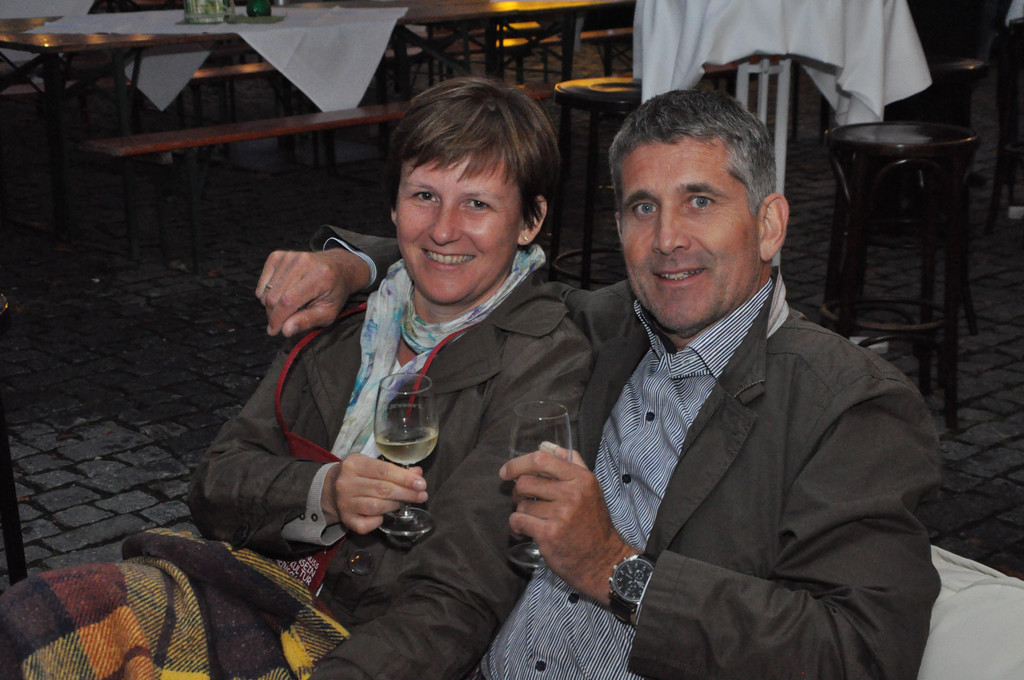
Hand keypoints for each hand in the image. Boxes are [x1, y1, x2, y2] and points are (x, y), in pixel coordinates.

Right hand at [256, 249, 369, 336]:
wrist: (338, 267)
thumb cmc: (334, 293)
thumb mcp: (328, 312)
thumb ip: (307, 321)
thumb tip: (285, 331)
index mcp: (319, 276)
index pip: (288, 301)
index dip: (278, 319)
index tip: (274, 331)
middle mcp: (303, 262)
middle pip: (274, 297)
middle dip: (274, 315)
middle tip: (282, 323)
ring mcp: (289, 257)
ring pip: (267, 291)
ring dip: (271, 306)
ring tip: (286, 308)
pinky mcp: (279, 256)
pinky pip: (263, 282)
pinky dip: (267, 293)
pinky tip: (281, 295)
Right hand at [322, 454, 427, 533]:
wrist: (329, 489)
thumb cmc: (357, 475)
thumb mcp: (373, 466)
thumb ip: (395, 469)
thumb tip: (418, 475)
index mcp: (354, 464)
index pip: (384, 471)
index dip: (405, 478)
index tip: (422, 484)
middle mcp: (346, 483)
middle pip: (383, 489)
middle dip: (406, 493)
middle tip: (422, 496)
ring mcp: (344, 502)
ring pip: (376, 506)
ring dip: (394, 505)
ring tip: (402, 503)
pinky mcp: (345, 519)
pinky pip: (366, 524)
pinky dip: (378, 521)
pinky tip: (383, 516)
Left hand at [500, 446, 634, 602]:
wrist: (603, 560)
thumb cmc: (593, 523)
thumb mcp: (591, 488)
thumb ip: (572, 463)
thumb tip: (547, 445)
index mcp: (581, 478)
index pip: (542, 460)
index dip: (518, 463)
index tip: (506, 472)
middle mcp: (572, 493)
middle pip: (525, 482)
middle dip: (517, 493)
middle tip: (522, 501)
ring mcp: (561, 514)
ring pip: (521, 505)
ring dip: (521, 513)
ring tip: (531, 521)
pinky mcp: (549, 534)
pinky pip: (518, 521)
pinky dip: (516, 527)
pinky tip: (522, 533)